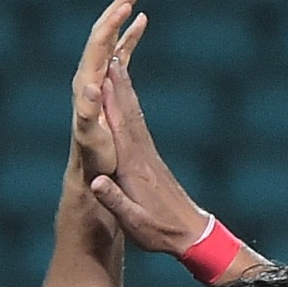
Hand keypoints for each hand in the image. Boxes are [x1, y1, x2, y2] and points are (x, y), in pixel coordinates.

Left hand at [71, 0, 147, 179]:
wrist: (90, 168)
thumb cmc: (93, 157)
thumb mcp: (90, 137)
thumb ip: (88, 112)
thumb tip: (90, 86)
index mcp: (86, 82)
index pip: (99, 43)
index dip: (112, 22)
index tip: (127, 4)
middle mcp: (88, 75)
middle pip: (101, 33)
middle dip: (117, 9)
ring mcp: (97, 78)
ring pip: (109, 39)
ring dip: (121, 16)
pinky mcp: (106, 85)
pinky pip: (118, 53)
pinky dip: (129, 36)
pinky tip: (140, 24)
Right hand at [88, 49, 207, 253]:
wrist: (191, 233)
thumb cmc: (159, 231)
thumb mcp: (133, 222)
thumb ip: (114, 201)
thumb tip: (95, 183)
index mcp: (132, 168)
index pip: (118, 129)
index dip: (109, 102)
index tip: (102, 75)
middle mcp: (141, 155)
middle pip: (127, 113)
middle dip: (117, 83)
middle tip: (109, 53)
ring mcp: (148, 155)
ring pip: (133, 115)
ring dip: (123, 89)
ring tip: (117, 64)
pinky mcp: (151, 159)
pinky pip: (137, 126)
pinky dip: (129, 107)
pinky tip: (127, 98)